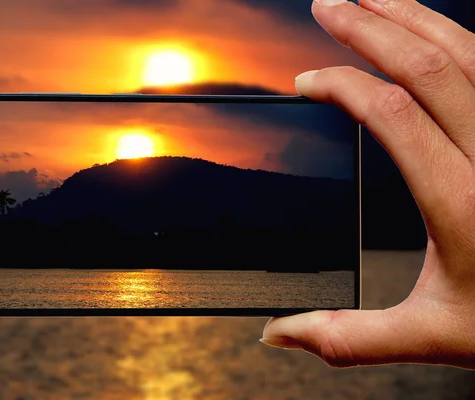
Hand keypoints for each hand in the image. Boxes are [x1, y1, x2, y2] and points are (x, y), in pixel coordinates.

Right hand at [261, 0, 474, 368]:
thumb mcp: (430, 335)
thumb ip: (350, 336)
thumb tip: (282, 334)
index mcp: (461, 202)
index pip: (392, 113)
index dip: (342, 84)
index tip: (307, 80)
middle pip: (430, 65)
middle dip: (370, 28)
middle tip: (328, 6)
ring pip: (471, 52)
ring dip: (416, 18)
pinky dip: (461, 38)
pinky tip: (436, 31)